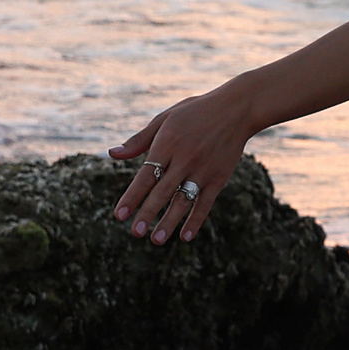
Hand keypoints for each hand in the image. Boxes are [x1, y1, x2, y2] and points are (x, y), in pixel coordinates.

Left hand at [109, 83, 252, 245]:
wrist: (236, 109)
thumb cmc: (195, 112)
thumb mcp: (165, 119)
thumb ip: (139, 140)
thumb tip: (112, 154)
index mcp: (167, 143)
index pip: (146, 176)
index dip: (132, 196)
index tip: (119, 215)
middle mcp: (184, 159)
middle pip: (162, 191)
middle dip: (148, 213)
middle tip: (135, 233)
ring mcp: (203, 170)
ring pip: (183, 200)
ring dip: (170, 221)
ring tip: (157, 240)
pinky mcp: (219, 177)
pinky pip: (206, 203)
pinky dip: (196, 220)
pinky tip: (185, 236)